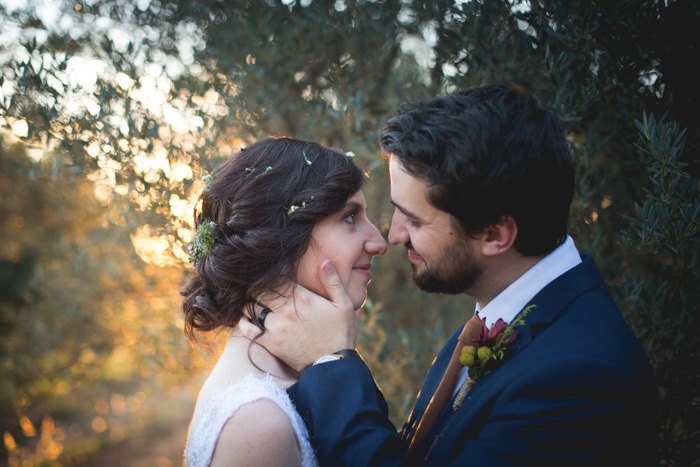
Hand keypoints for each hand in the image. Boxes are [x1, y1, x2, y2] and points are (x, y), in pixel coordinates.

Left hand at [239, 260, 357, 371]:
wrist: (333, 364)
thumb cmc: (340, 333)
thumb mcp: (344, 305)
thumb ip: (333, 281)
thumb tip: (324, 261)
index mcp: (301, 298)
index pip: (275, 278)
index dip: (271, 274)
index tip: (271, 274)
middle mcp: (285, 311)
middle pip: (258, 291)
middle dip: (258, 288)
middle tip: (261, 289)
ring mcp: (275, 328)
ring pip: (251, 308)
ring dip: (252, 304)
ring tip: (255, 303)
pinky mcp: (270, 343)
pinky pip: (248, 330)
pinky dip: (243, 323)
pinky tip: (247, 319)